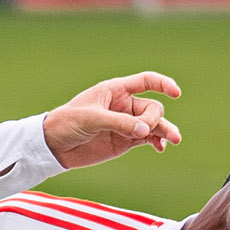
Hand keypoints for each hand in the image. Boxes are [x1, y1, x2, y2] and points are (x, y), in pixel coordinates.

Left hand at [41, 72, 182, 168]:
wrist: (54, 146)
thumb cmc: (67, 123)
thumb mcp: (91, 119)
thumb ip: (119, 123)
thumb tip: (145, 131)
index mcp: (116, 90)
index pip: (146, 81)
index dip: (163, 84)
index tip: (176, 93)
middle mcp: (124, 105)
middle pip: (152, 108)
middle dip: (153, 119)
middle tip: (142, 131)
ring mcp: (126, 124)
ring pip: (153, 124)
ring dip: (165, 131)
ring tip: (173, 140)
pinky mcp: (125, 140)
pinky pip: (147, 139)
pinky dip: (156, 142)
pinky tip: (160, 147)